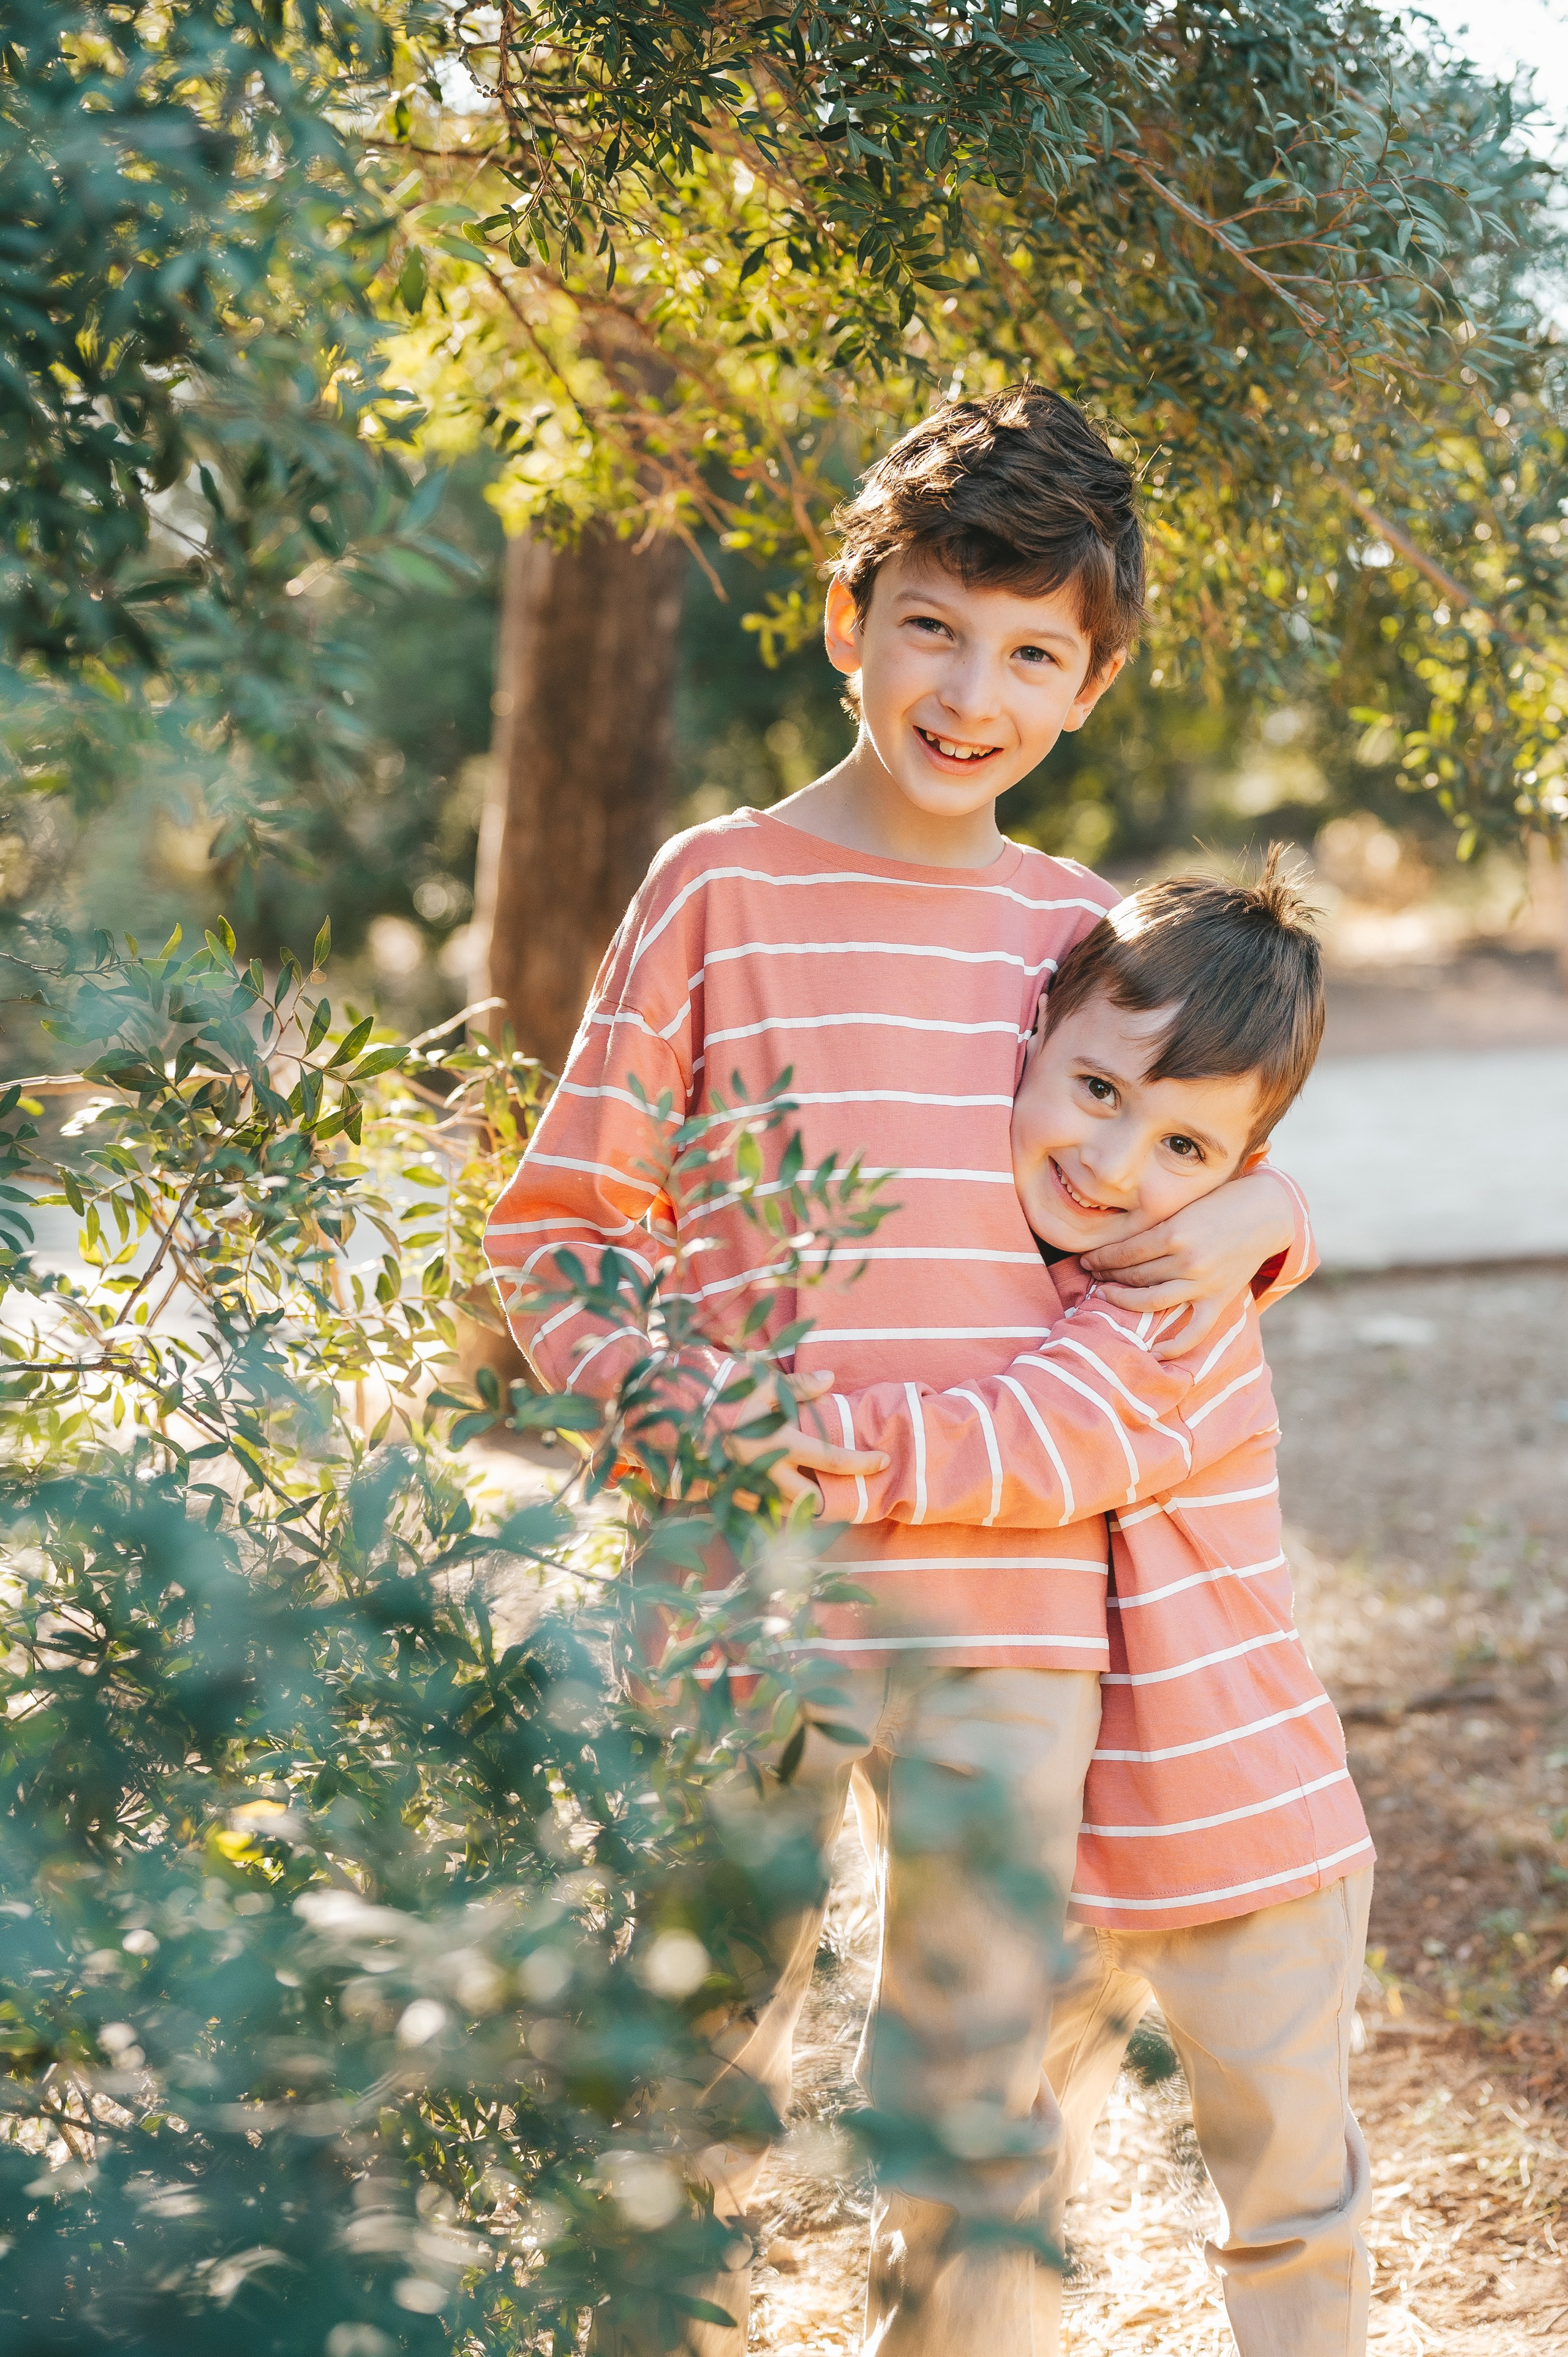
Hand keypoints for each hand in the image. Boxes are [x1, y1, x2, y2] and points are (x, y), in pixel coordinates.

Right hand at [724, 1369, 888, 1513]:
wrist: (682, 1421)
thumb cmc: (727, 1399)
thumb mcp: (764, 1385)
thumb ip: (799, 1385)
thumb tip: (831, 1378)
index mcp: (782, 1443)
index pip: (833, 1459)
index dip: (862, 1463)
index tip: (883, 1461)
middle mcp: (770, 1471)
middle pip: (812, 1500)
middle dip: (827, 1501)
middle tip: (838, 1491)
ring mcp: (751, 1488)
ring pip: (788, 1511)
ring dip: (801, 1506)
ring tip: (811, 1494)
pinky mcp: (734, 1497)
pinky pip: (763, 1511)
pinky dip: (774, 1506)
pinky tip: (777, 1495)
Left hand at [1079, 1168, 1294, 1361]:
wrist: (1265, 1213)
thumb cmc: (1219, 1202)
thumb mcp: (1183, 1206)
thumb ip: (1155, 1225)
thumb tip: (1116, 1243)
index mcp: (1174, 1232)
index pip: (1124, 1253)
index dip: (1100, 1259)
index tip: (1086, 1261)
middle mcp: (1187, 1261)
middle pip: (1134, 1275)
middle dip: (1107, 1276)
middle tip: (1092, 1275)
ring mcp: (1203, 1283)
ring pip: (1151, 1300)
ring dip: (1123, 1301)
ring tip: (1106, 1296)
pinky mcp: (1219, 1299)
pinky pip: (1194, 1331)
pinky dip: (1174, 1346)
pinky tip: (1154, 1351)